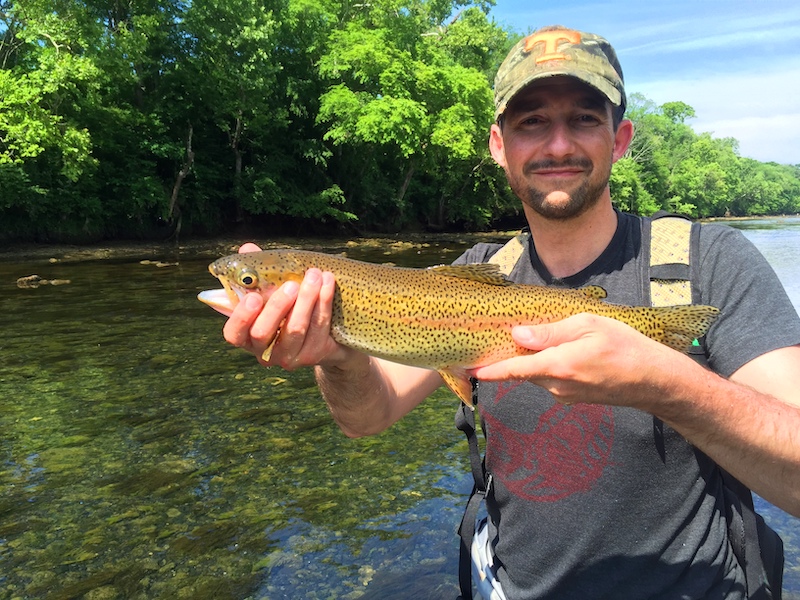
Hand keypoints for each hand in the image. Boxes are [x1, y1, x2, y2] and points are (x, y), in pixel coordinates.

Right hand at [221, 243, 351, 369]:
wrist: (324, 334)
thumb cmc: (289, 306)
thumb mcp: (271, 290)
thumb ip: (258, 272)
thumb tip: (247, 249)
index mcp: (247, 336)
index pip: (234, 333)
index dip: (241, 317)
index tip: (253, 297)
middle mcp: (264, 351)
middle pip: (263, 332)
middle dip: (277, 306)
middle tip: (291, 284)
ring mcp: (289, 357)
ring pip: (296, 329)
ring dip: (307, 299)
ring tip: (315, 274)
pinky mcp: (313, 355)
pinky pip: (319, 327)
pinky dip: (324, 302)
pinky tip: (327, 283)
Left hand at [469, 313, 686, 407]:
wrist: (654, 380)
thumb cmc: (624, 347)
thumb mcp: (587, 326)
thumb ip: (550, 332)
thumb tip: (518, 336)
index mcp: (557, 366)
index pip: (513, 370)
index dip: (489, 370)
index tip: (468, 370)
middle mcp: (556, 386)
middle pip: (524, 369)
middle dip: (514, 355)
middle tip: (507, 335)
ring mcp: (565, 395)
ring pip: (538, 374)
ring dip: (536, 359)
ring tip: (550, 339)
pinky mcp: (574, 398)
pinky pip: (553, 380)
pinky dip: (551, 366)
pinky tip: (568, 352)